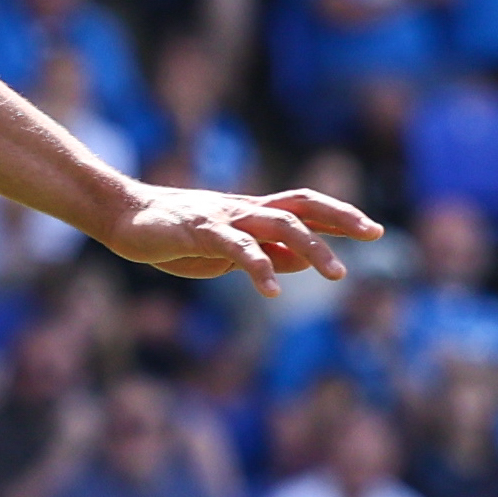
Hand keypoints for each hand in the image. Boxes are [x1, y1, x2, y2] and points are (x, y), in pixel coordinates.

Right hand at [98, 184, 381, 291]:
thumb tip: (304, 260)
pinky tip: (273, 290)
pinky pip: (237, 248)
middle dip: (340, 219)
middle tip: (373, 235)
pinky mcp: (200, 231)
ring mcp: (224, 218)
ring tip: (337, 275)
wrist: (123, 216)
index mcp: (251, 214)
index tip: (374, 230)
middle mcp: (244, 210)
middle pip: (302, 206)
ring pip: (280, 225)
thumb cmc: (173, 234)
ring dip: (313, 249)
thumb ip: (265, 251)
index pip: (305, 207)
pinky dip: (259, 267)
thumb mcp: (227, 249)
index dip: (340, 215)